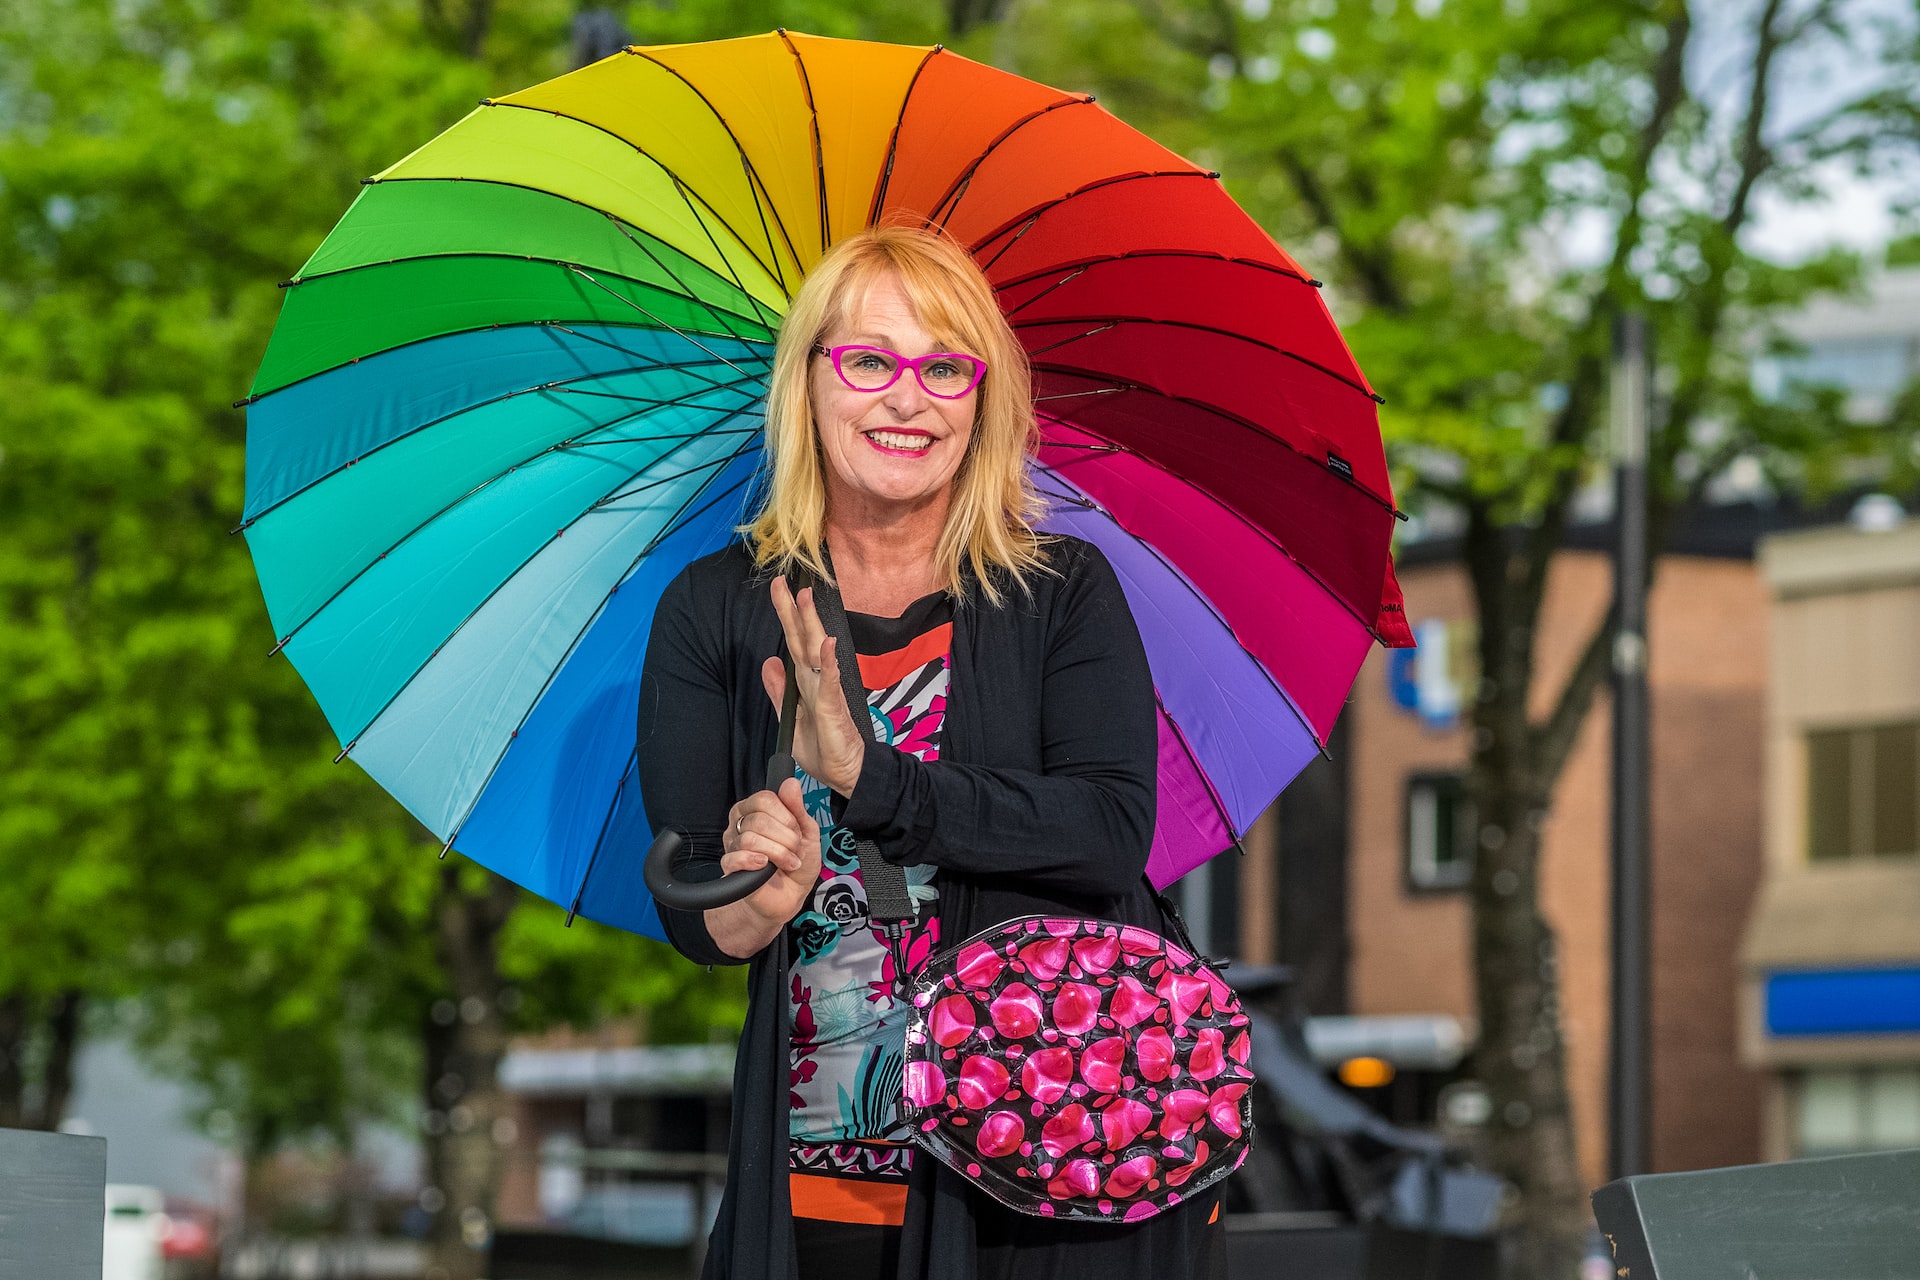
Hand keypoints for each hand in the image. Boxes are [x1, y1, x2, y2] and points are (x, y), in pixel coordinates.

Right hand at [718, 778, 821, 927]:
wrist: (791, 895)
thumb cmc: (796, 862)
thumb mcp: (807, 832)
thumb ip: (798, 808)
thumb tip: (791, 783)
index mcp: (756, 810)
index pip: (764, 798)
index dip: (786, 816)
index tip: (797, 831)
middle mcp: (740, 824)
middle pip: (759, 820)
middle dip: (786, 838)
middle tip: (795, 850)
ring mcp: (733, 845)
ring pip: (750, 839)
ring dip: (778, 853)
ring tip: (788, 863)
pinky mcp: (730, 867)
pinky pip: (736, 857)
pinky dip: (756, 862)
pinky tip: (767, 867)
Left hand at [762, 575, 866, 796]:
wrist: (847, 773)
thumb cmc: (823, 747)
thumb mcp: (791, 718)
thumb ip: (780, 691)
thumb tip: (770, 662)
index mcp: (805, 682)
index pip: (792, 642)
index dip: (785, 615)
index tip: (778, 587)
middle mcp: (816, 680)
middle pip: (802, 638)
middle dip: (793, 609)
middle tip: (784, 580)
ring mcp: (827, 690)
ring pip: (816, 652)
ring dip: (811, 624)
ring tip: (806, 597)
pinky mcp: (834, 707)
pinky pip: (829, 681)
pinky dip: (828, 661)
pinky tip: (827, 642)